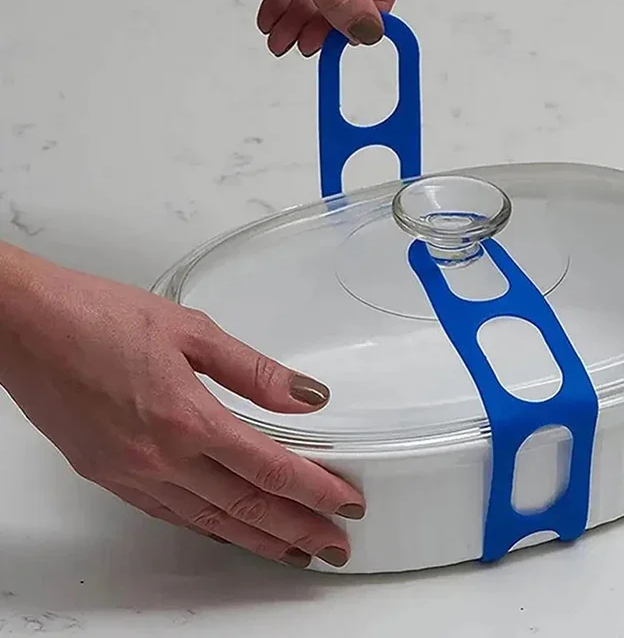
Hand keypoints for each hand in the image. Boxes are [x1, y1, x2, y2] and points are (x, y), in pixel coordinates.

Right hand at [0, 244, 364, 568]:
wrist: (24, 327)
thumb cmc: (97, 318)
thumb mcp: (190, 330)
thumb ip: (252, 370)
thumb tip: (304, 396)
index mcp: (187, 418)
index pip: (269, 468)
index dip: (314, 490)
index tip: (346, 503)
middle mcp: (160, 458)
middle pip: (246, 507)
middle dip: (298, 530)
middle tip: (335, 547)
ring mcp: (132, 474)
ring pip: (210, 521)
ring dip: (258, 541)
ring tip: (295, 551)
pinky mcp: (109, 476)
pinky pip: (171, 514)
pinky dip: (209, 529)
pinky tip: (228, 533)